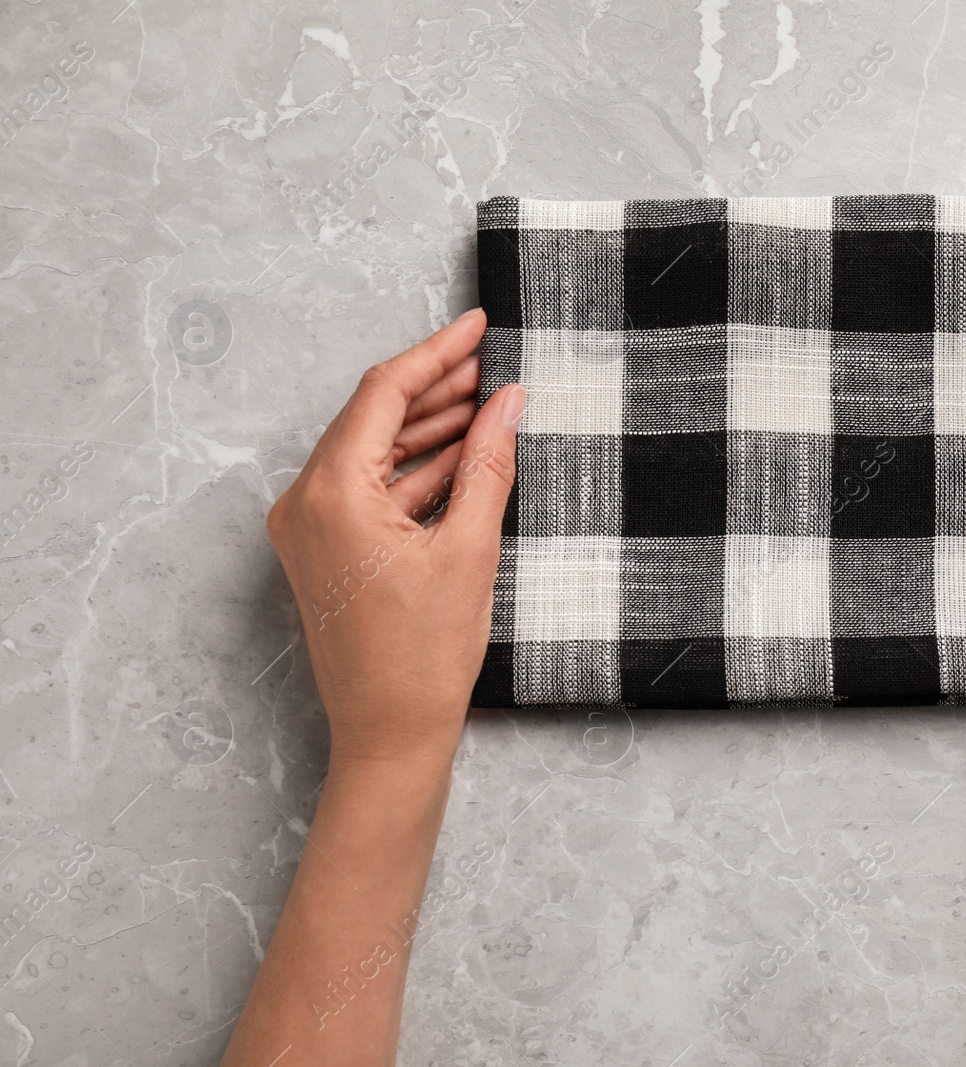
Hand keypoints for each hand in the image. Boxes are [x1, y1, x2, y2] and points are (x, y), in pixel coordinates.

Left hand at [266, 308, 523, 769]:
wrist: (390, 736)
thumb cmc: (423, 658)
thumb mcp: (470, 550)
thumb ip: (487, 464)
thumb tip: (507, 404)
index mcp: (331, 493)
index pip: (383, 393)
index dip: (435, 353)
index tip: (476, 326)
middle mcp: (305, 502)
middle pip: (374, 417)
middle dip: (435, 387)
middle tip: (493, 363)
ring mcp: (310, 528)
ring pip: (373, 452)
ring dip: (428, 427)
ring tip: (487, 403)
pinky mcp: (325, 551)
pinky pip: (370, 489)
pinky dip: (414, 470)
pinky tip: (461, 454)